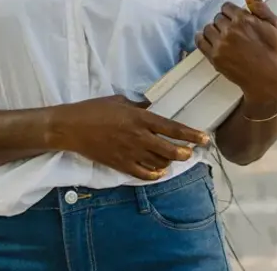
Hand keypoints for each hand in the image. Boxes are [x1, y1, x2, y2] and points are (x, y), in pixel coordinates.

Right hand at [60, 96, 209, 180]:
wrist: (72, 127)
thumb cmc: (95, 109)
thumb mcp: (120, 101)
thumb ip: (138, 106)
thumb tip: (151, 107)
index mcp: (139, 118)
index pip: (171, 128)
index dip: (190, 134)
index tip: (204, 138)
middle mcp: (138, 137)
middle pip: (169, 149)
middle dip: (184, 152)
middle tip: (192, 152)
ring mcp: (129, 153)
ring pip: (158, 163)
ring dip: (169, 162)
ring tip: (175, 159)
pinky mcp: (120, 165)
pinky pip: (142, 174)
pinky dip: (154, 174)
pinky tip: (159, 172)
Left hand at [195, 0, 276, 108]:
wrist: (269, 80)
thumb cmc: (273, 50)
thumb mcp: (272, 23)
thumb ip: (257, 2)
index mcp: (244, 19)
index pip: (226, 7)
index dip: (233, 14)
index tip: (238, 22)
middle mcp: (230, 30)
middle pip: (217, 17)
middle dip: (225, 23)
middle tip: (235, 33)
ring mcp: (221, 45)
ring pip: (208, 28)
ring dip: (215, 31)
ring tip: (226, 39)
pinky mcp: (214, 58)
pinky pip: (199, 41)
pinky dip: (203, 39)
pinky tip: (212, 42)